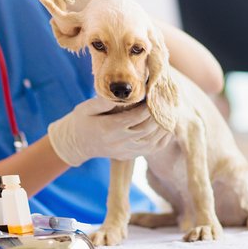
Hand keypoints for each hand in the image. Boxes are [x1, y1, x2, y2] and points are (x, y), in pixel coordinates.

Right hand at [46, 95, 171, 164]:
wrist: (77, 143)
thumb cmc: (82, 121)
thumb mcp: (86, 108)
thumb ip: (103, 101)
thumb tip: (120, 92)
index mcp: (110, 128)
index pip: (137, 116)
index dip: (150, 105)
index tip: (156, 93)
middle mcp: (120, 142)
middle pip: (148, 127)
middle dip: (159, 113)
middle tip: (167, 100)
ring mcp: (126, 151)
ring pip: (153, 140)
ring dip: (164, 125)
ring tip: (170, 110)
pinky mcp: (130, 156)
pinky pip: (152, 149)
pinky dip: (163, 138)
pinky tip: (167, 126)